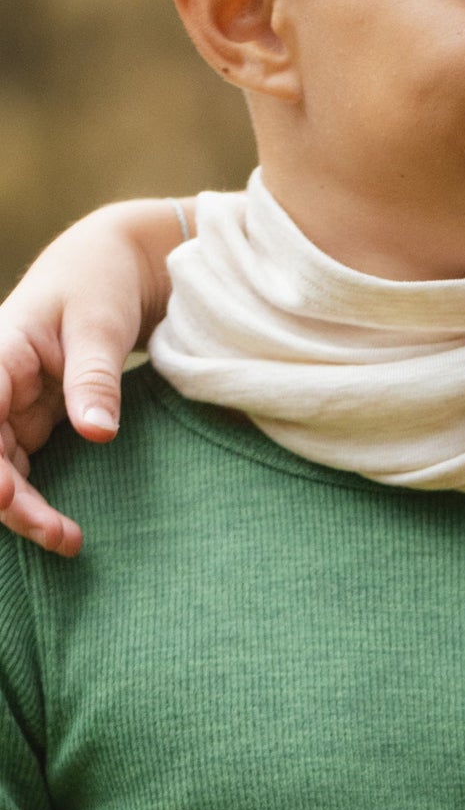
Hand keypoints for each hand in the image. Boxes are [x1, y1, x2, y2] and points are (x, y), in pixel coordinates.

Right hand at [0, 198, 185, 554]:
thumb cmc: (99, 284)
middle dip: (11, 500)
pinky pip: (19, 466)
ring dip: (23, 508)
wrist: (109, 267)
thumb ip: (95, 379)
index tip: (4, 493)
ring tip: (67, 541)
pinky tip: (61, 528)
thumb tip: (98, 434)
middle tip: (59, 536)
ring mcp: (7, 405)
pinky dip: (34, 498)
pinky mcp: (28, 419)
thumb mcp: (101, 326)